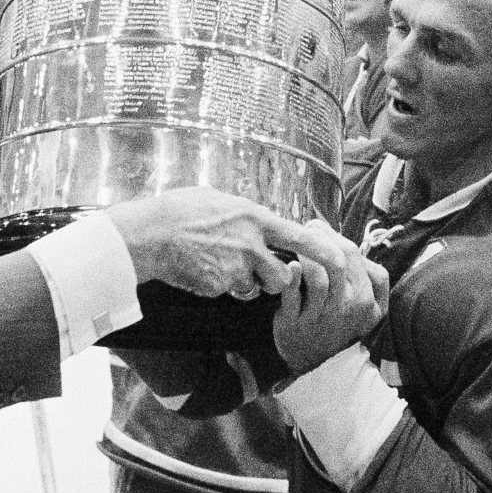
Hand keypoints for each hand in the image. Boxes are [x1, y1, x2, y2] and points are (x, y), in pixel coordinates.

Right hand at [109, 188, 339, 298]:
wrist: (150, 234)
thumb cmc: (181, 210)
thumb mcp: (220, 201)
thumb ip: (246, 215)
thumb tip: (257, 220)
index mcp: (254, 218)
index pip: (299, 237)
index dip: (323, 250)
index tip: (341, 258)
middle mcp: (250, 245)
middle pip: (284, 275)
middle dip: (278, 279)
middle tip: (263, 271)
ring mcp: (235, 268)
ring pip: (257, 288)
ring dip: (250, 284)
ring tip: (225, 265)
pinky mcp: (219, 286)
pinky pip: (230, 291)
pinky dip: (222, 286)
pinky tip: (204, 269)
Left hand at [272, 222, 388, 374]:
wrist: (310, 359)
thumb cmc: (335, 323)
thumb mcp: (364, 305)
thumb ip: (366, 276)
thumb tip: (350, 242)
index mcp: (368, 301)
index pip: (355, 256)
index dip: (335, 237)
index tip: (319, 228)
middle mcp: (348, 308)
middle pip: (338, 261)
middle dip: (319, 239)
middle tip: (306, 230)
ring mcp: (322, 317)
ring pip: (317, 276)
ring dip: (305, 255)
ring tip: (296, 246)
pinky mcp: (297, 323)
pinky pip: (293, 294)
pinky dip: (291, 276)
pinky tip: (290, 266)